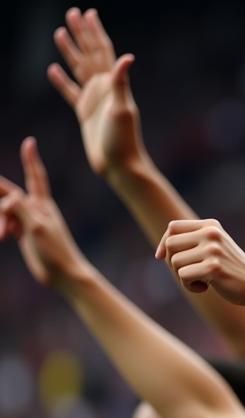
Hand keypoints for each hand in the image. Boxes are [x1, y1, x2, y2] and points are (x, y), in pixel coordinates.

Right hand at [0, 138, 92, 291]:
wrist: (65, 275)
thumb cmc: (56, 253)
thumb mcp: (38, 230)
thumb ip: (23, 211)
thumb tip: (9, 196)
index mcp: (43, 205)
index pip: (35, 176)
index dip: (30, 159)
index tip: (30, 142)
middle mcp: (35, 209)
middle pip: (9, 192)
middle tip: (0, 209)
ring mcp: (29, 220)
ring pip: (4, 209)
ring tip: (1, 236)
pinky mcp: (25, 233)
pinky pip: (6, 222)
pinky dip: (1, 227)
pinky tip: (2, 237)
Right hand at [48, 8, 144, 178]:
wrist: (120, 165)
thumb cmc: (124, 139)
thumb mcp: (122, 108)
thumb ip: (121, 82)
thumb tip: (128, 57)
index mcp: (112, 84)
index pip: (102, 51)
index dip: (94, 32)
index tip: (88, 13)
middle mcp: (104, 88)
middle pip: (89, 54)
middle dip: (80, 33)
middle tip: (71, 13)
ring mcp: (94, 100)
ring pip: (78, 68)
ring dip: (69, 51)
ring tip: (59, 33)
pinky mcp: (84, 113)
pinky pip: (70, 92)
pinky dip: (61, 81)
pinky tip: (53, 70)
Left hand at [156, 219, 244, 301]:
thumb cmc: (231, 270)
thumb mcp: (214, 249)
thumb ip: (193, 243)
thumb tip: (161, 251)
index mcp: (211, 226)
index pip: (173, 227)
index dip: (163, 243)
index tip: (162, 258)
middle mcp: (211, 234)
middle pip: (170, 244)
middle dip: (172, 263)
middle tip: (187, 274)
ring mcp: (213, 250)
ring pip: (175, 262)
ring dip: (181, 277)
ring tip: (200, 281)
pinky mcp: (213, 267)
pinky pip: (184, 276)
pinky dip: (190, 286)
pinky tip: (205, 288)